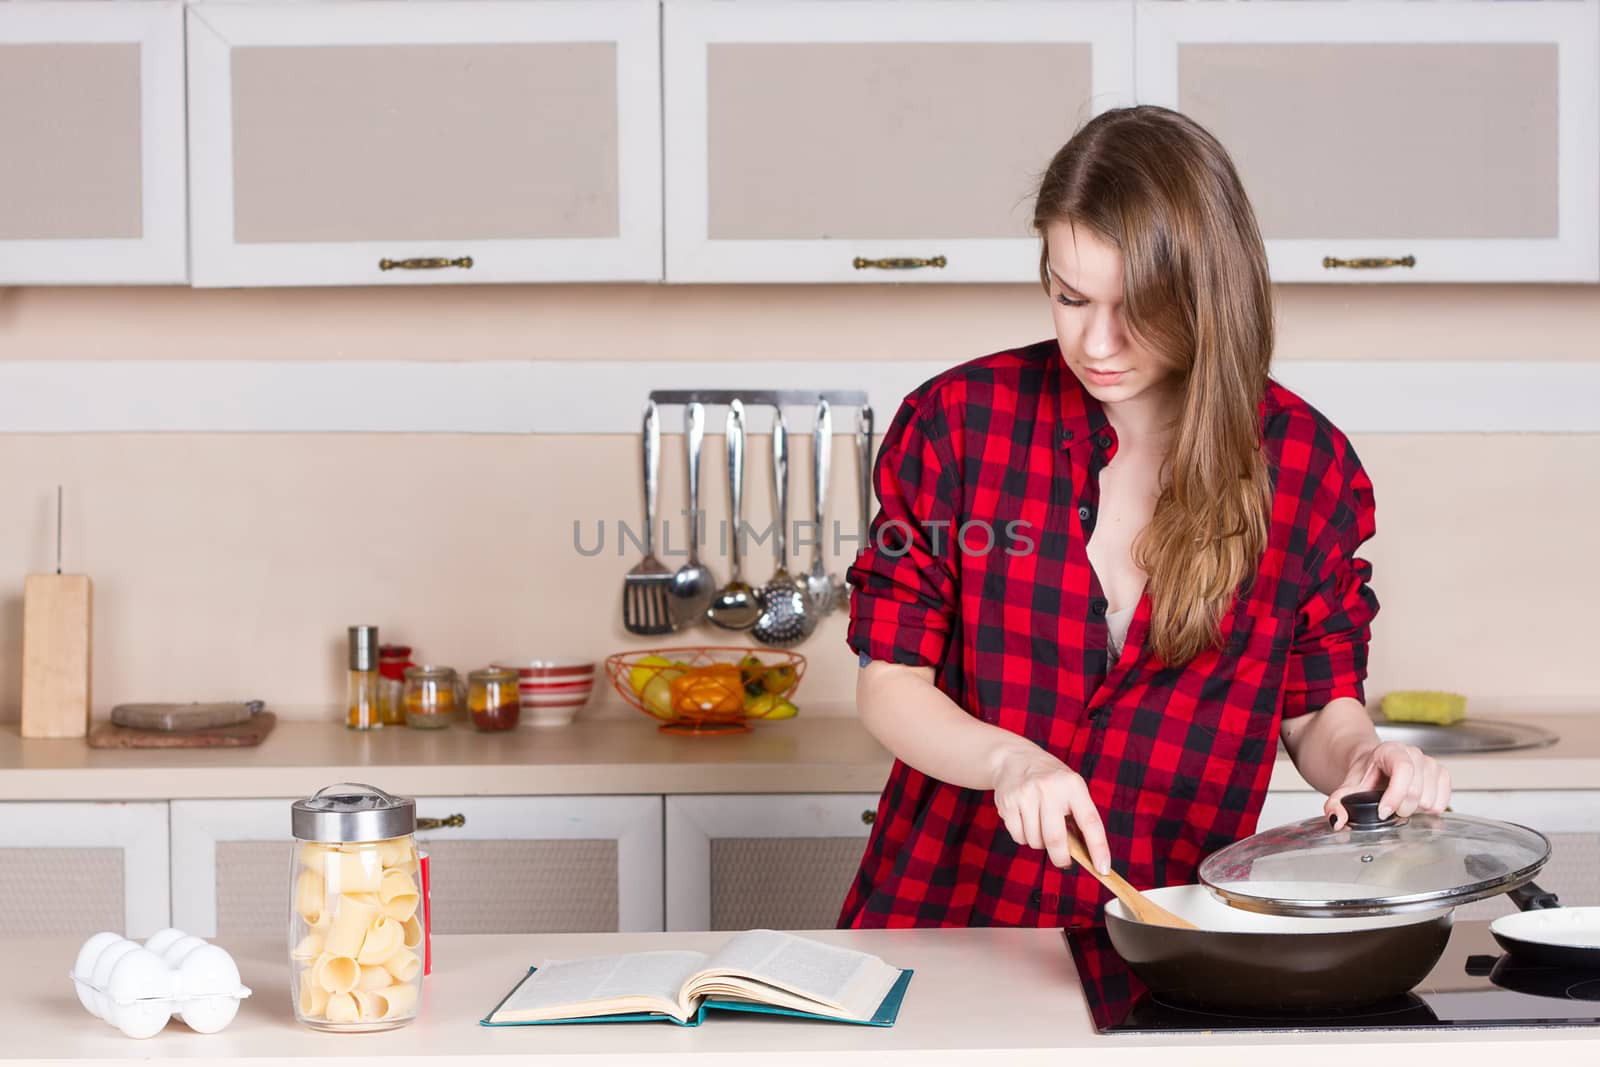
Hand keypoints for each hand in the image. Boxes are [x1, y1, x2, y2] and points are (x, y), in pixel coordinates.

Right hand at [991, 744, 1110, 872]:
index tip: (1103, 869)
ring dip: (1040, 843)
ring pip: (1035, 841)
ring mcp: (1026, 795)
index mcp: (1073, 785)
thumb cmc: (1050, 779)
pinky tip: (1025, 821)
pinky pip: (1018, 837)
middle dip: (1061, 858)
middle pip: (1056, 839)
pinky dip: (1024, 837)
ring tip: (1040, 826)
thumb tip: (1086, 854)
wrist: (1013, 758)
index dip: (1098, 848)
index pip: (1090, 822)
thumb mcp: (1071, 788)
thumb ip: (1078, 816)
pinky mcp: (1007, 802)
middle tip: (1064, 862)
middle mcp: (1049, 788)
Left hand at [1325, 741, 1451, 828]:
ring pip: (1430, 799)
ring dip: (1415, 810)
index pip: (1403, 770)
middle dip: (1401, 808)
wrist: (1376, 766)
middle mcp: (1414, 754)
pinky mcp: (1442, 774)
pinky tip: (1415, 805)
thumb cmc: (1366, 775)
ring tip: (1401, 804)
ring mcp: (1430, 763)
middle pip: (1417, 791)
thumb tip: (1338, 820)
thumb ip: (1336, 803)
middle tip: (1389, 809)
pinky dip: (1430, 810)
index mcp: (1390, 751)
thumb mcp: (1348, 787)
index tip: (1383, 813)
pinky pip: (1443, 802)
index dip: (1395, 796)